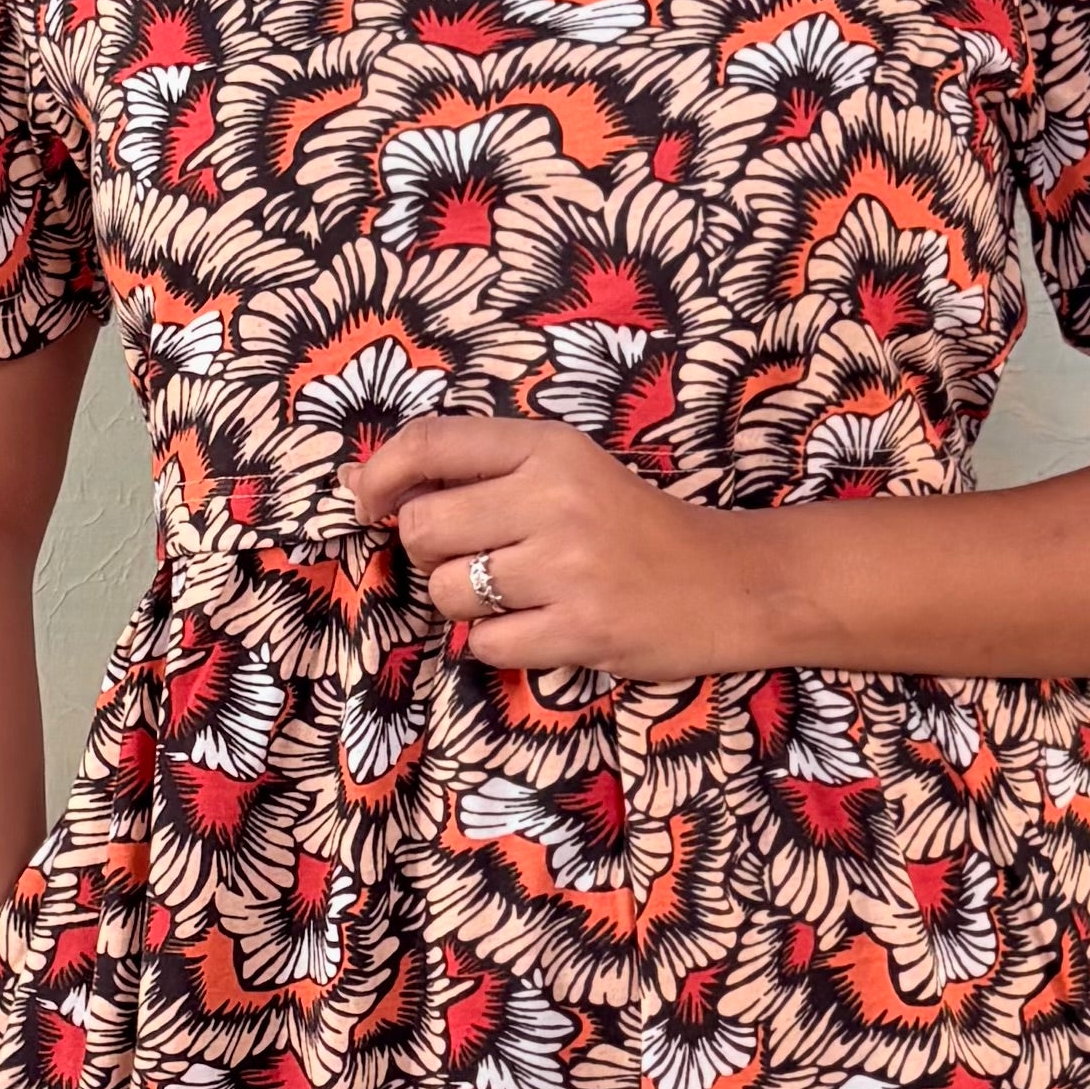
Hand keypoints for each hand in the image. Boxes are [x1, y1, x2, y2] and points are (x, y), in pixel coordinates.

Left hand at [350, 411, 782, 679]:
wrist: (730, 583)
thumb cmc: (634, 527)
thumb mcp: (568, 472)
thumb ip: (478, 472)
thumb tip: (358, 482)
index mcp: (551, 447)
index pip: (430, 443)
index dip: (380, 476)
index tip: (367, 504)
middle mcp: (556, 498)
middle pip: (424, 528)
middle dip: (430, 555)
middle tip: (475, 560)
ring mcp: (569, 567)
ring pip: (448, 592)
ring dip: (465, 604)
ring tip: (517, 597)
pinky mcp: (580, 630)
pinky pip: (485, 645)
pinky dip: (500, 644)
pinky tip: (541, 628)